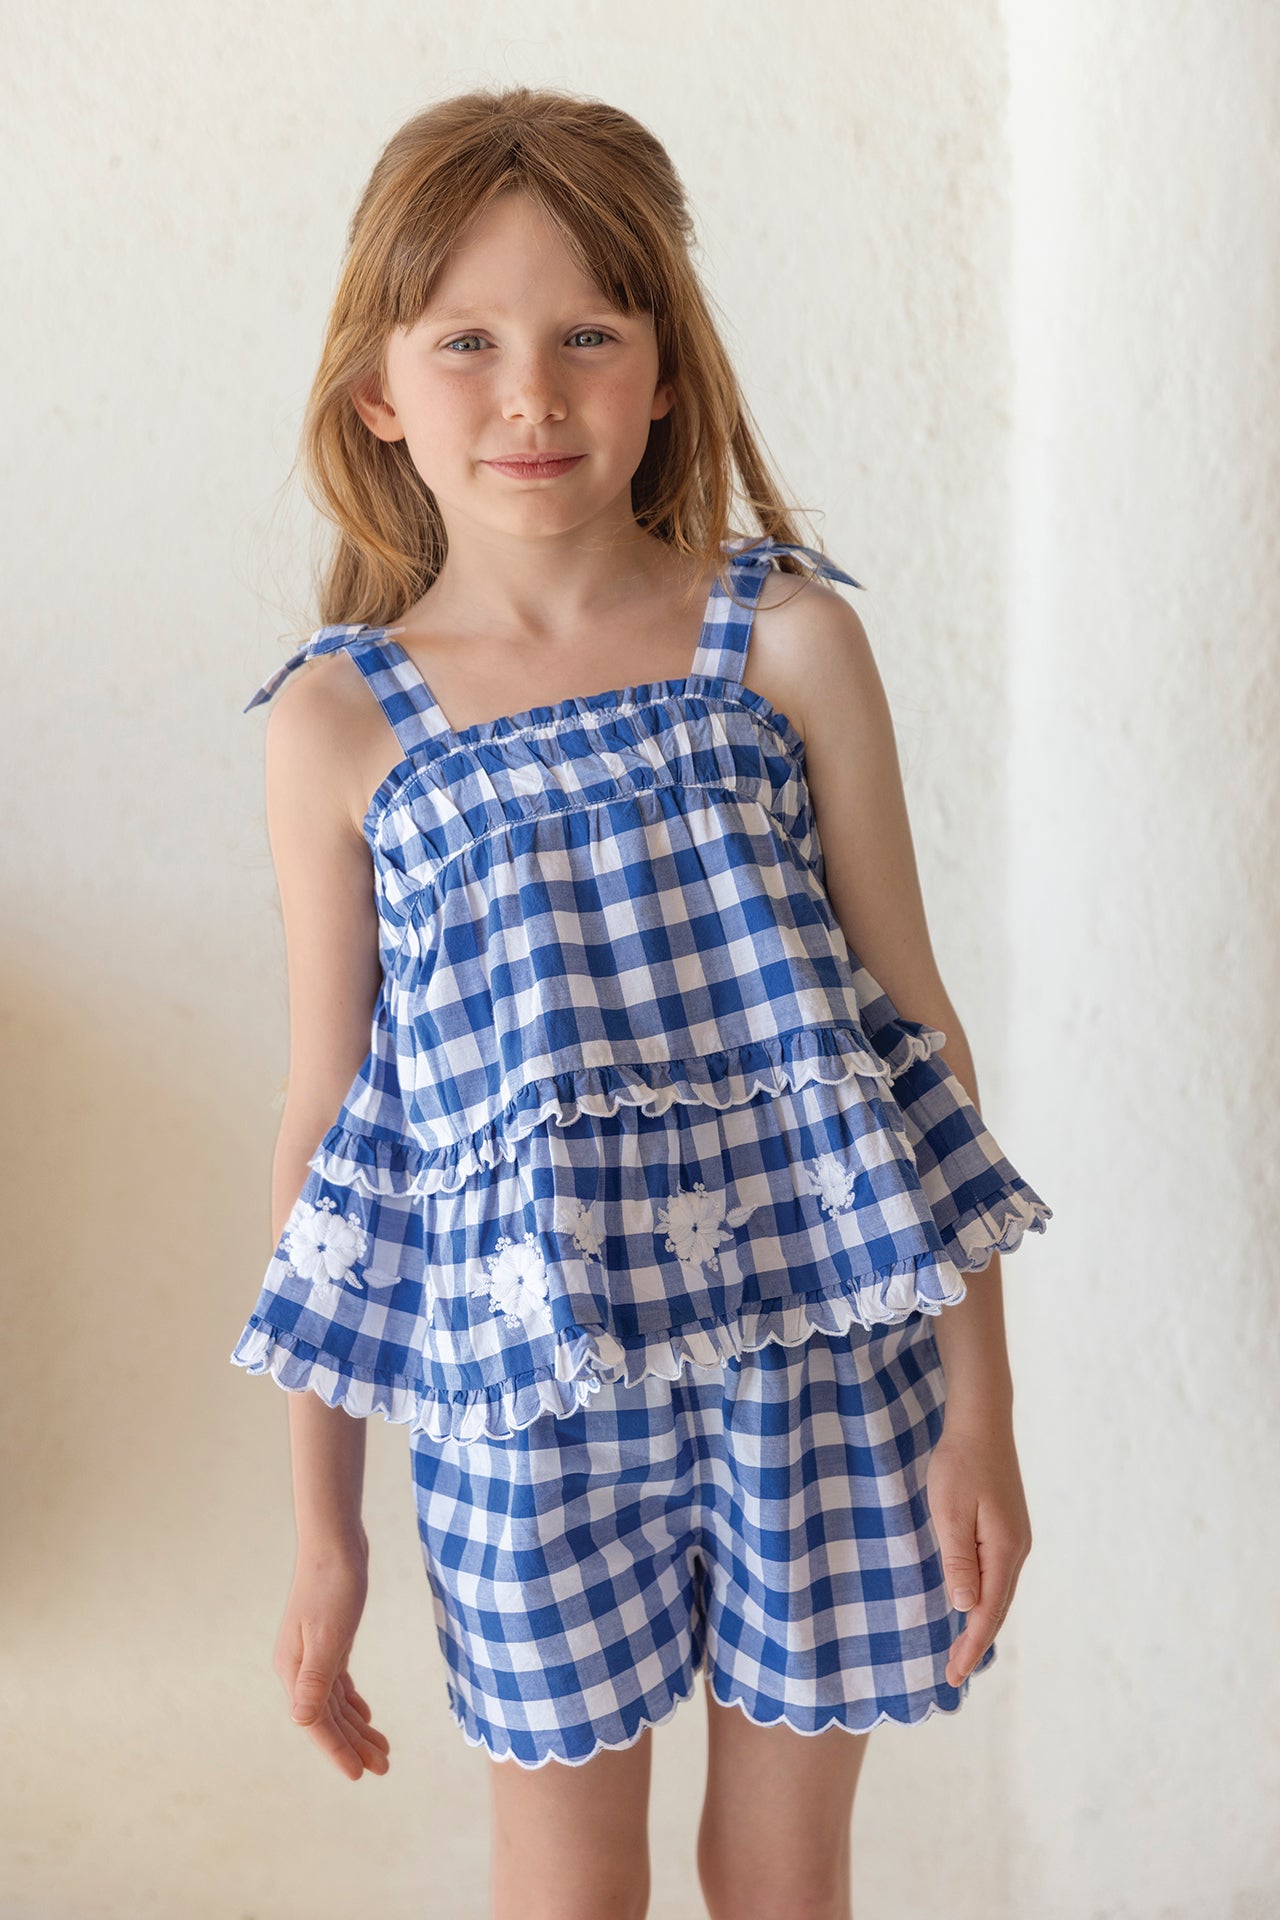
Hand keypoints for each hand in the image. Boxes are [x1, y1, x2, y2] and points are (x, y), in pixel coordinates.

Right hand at [273, 1541, 390, 1779]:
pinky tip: (366, 1718)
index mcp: (294, 1670)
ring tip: (382, 1752)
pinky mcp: (329, 1642)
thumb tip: (302, 1722)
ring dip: (356, 1729)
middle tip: (384, 1768)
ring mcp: (312, 1655)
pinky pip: (337, 1685)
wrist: (335, 1541)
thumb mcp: (328, 1635)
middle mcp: (299, 1668)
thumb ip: (315, 1680)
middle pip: (327, 1718)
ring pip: (335, 1704)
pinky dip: (352, 1703)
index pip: (315, 1723)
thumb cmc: (332, 1584)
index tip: (358, 1775)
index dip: (337, 1751)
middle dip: (353, 1745)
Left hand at [925, 1413, 1032, 1688]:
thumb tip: (966, 1609)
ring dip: (981, 1622)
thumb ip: (958, 1561)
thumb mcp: (950, 1512)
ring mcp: (1015, 1538)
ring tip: (961, 1649)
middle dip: (976, 1642)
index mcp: (1004, 1550)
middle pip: (998, 1608)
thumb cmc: (960, 1464)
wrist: (982, 1421)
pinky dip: (986, 1598)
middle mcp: (1017, 1549)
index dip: (970, 1646)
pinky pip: (998, 1574)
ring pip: (1000, 1592)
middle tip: (953, 1674)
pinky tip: (972, 1604)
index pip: (988, 1612)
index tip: (953, 1676)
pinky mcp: (1008, 1527)